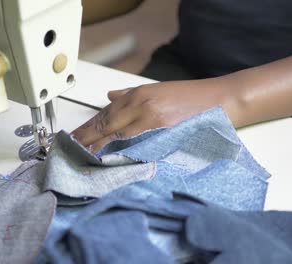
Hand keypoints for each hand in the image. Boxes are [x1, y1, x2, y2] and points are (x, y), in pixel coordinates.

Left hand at [72, 76, 240, 151]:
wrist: (220, 102)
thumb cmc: (190, 97)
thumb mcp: (157, 90)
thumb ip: (130, 95)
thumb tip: (110, 98)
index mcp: (140, 96)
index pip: (105, 115)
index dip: (87, 128)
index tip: (74, 137)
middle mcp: (143, 109)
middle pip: (107, 127)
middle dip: (87, 140)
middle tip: (71, 151)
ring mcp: (154, 125)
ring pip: (118, 139)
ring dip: (99, 149)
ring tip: (84, 158)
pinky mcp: (165, 140)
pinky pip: (138, 150)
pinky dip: (122, 156)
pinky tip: (111, 162)